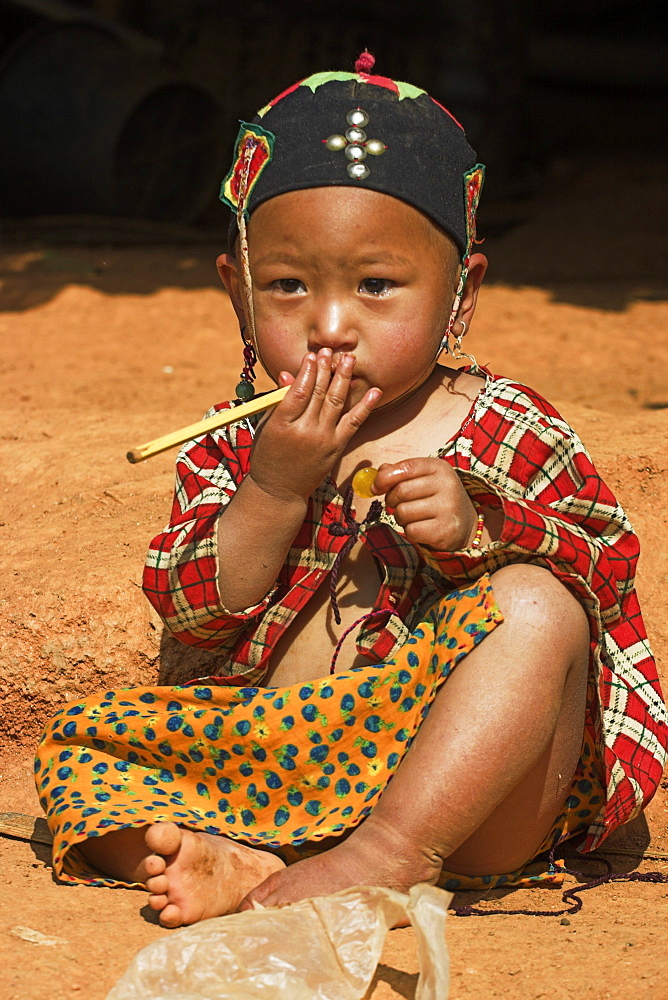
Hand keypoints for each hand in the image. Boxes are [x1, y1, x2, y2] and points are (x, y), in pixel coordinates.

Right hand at [249, 349, 381, 501]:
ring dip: (344, 378)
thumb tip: (290, 374)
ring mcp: (323, 440)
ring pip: (336, 402)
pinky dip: (365, 406)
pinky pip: (353, 423)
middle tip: (330, 351)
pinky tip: (374, 391)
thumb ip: (279, 401)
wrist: (280, 490)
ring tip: (349, 360)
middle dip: (326, 369)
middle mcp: (305, 431)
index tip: (312, 355)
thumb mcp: (266, 427)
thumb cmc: (268, 456)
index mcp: (282, 424)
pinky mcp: (336, 448)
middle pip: (318, 392)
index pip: (299, 390)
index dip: (307, 370)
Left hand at [372, 457, 477, 550]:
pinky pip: (411, 530)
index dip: (385, 478)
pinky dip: (411, 531)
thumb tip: (379, 472)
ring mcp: (447, 507)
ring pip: (403, 512)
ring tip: (413, 517)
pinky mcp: (444, 529)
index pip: (406, 467)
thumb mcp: (423, 479)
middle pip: (401, 491)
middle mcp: (446, 484)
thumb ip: (400, 473)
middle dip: (391, 500)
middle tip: (397, 505)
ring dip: (400, 517)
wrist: (465, 525)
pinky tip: (422, 528)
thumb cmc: (437, 499)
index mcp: (439, 467)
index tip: (376, 487)